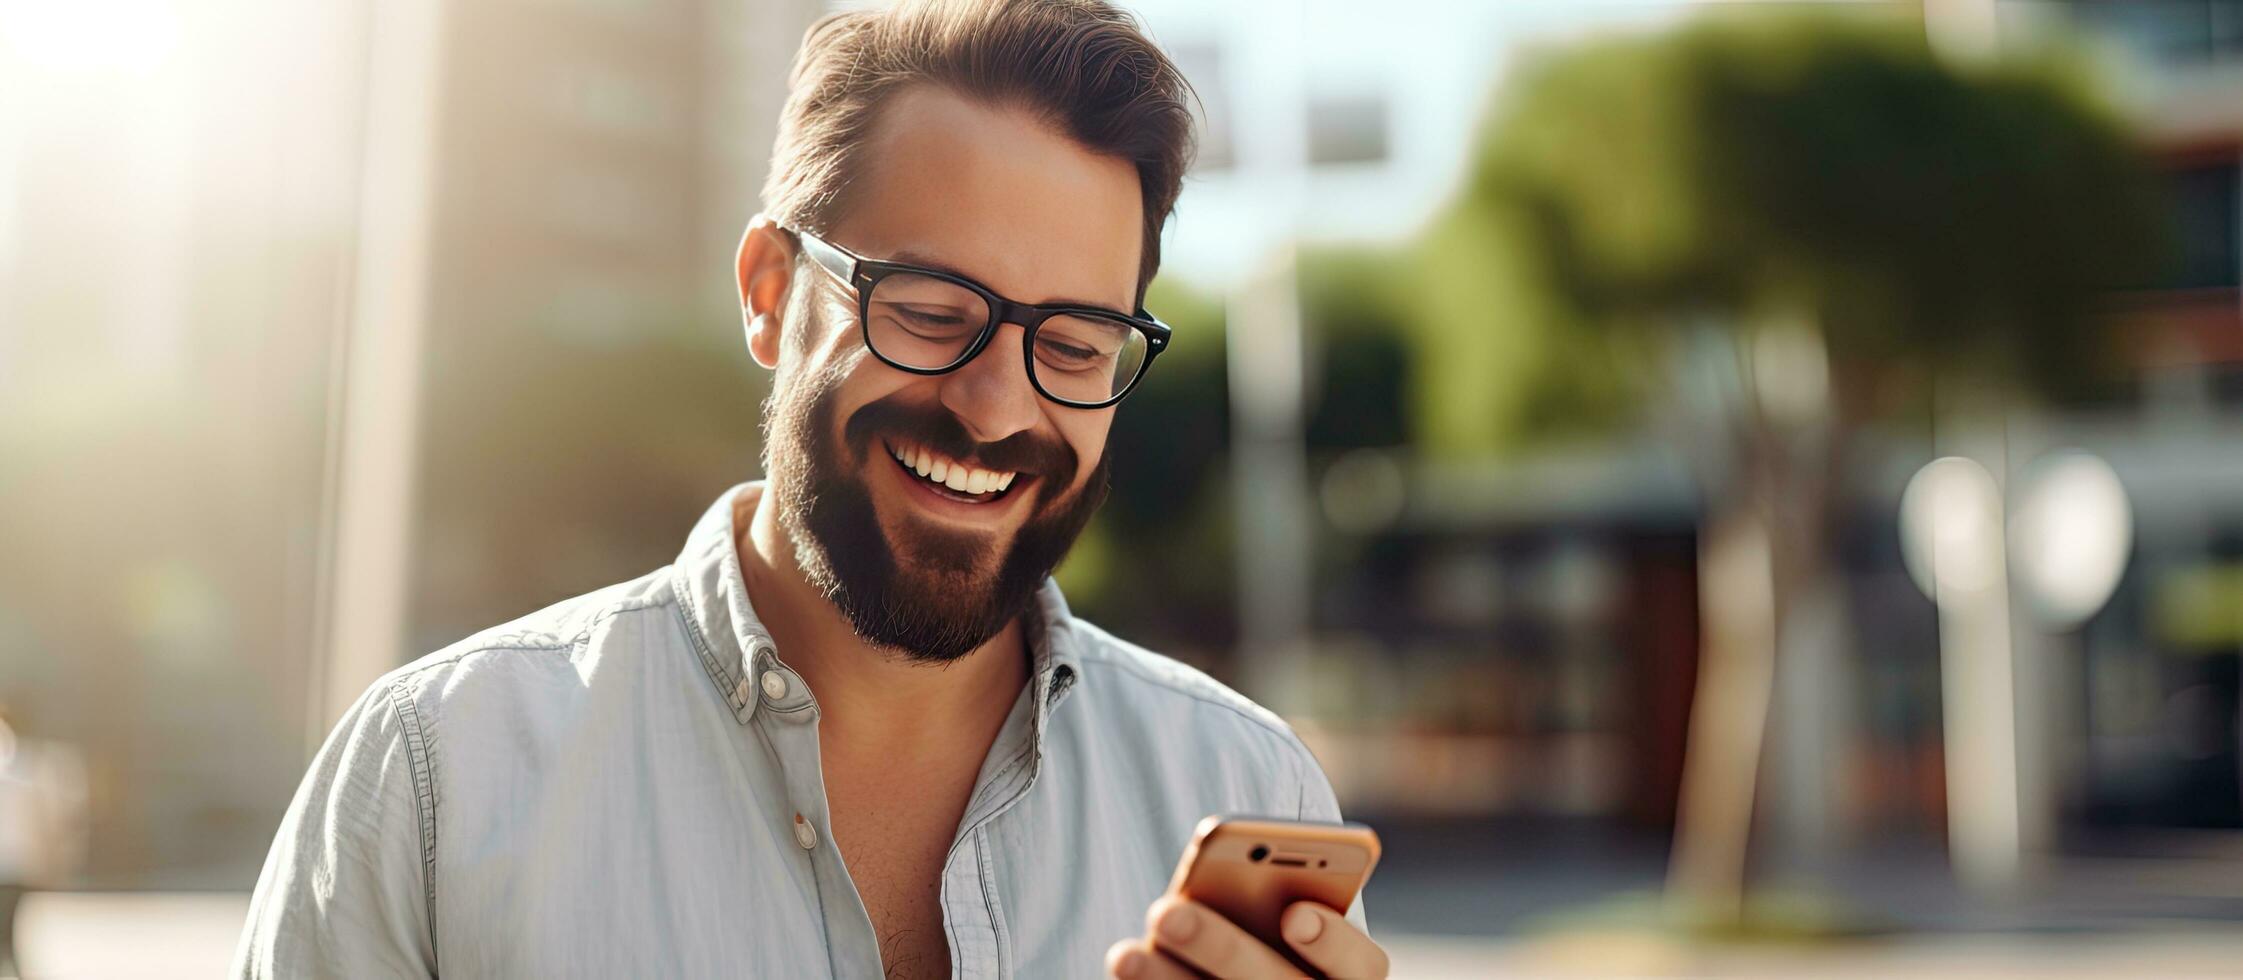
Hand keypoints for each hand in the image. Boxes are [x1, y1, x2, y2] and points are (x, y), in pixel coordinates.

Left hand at [1104, 896, 1389, 978]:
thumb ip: (1265, 900)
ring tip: (1124, 955)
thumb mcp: (1276, 919)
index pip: (1362, 964)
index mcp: (1350, 977)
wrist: (1246, 978)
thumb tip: (1203, 894)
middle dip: (1220, 948)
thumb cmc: (1265, 943)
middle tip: (1165, 912)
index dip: (1332, 941)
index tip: (1294, 914)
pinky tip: (1125, 971)